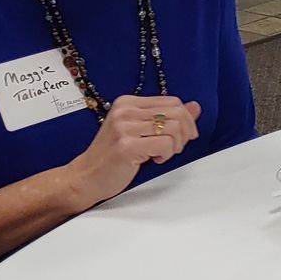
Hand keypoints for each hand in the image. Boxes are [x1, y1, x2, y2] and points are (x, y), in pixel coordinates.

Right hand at [64, 95, 201, 208]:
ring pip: (174, 128)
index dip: (186, 120)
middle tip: (174, 147)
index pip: (173, 102)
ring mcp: (124, 127)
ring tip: (161, 154)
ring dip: (175, 146)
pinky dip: (166, 154)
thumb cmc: (113, 156)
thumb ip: (166, 118)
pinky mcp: (127, 146)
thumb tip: (195, 106)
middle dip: (184, 133)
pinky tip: (153, 160)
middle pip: (177, 113)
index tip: (183, 136)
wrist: (85, 177)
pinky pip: (166, 144)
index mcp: (127, 102)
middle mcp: (125, 111)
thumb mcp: (141, 131)